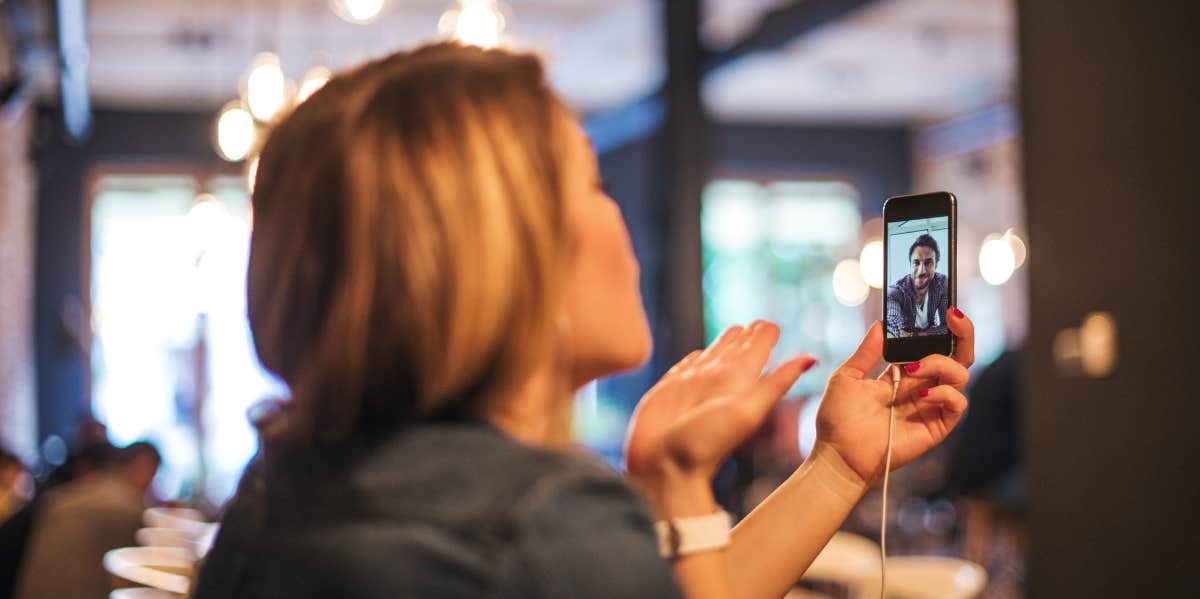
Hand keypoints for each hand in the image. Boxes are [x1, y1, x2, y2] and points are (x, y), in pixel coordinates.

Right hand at [625, 321, 815, 509]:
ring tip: (737, 330)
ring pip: (712, 353)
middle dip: (747, 334)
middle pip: (737, 348)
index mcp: (740, 380)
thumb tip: (813, 359)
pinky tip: (699, 356)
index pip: (759, 346)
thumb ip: (776, 383)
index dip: (765, 333)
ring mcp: (694, 383)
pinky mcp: (669, 389)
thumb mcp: (748, 412)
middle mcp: (718, 379)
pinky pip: (684, 366)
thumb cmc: (705, 445)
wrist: (665, 469)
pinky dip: (693, 358)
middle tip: (759, 324)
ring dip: (724, 342)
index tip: (770, 324)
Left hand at [816, 308, 975, 484]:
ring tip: (914, 368)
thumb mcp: (847, 377)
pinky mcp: (937, 426)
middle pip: (957, 356)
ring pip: (960, 374)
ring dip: (941, 363)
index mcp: (902, 374)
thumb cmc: (838, 419)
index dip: (940, 328)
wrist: (838, 454)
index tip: (940, 309)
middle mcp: (922, 387)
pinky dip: (944, 393)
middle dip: (962, 333)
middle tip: (953, 316)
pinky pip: (958, 403)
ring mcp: (931, 406)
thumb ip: (867, 352)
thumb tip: (881, 324)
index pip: (932, 346)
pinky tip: (921, 394)